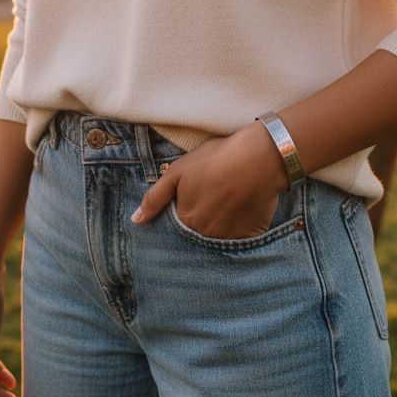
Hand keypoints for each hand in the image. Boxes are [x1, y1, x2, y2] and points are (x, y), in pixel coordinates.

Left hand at [131, 122, 287, 239]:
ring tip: (230, 200)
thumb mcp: (179, 170)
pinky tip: (244, 207)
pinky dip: (241, 226)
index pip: (179, 223)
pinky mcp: (250, 237)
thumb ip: (155, 197)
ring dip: (221, 223)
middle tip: (216, 196)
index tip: (198, 194)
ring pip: (219, 236)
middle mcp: (205, 235)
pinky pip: (241, 239)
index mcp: (186, 219)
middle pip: (199, 231)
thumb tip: (136, 220)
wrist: (259, 156)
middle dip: (204, 216)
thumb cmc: (217, 158)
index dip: (187, 207)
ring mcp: (229, 238)